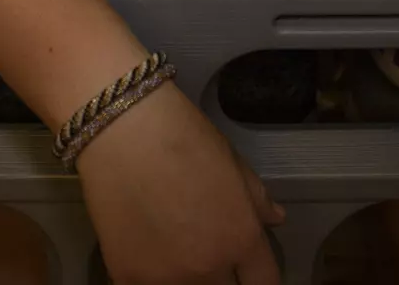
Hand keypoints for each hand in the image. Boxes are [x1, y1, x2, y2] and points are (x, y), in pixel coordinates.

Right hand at [78, 85, 282, 283]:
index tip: (246, 269)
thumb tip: (275, 220)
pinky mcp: (127, 278)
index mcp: (242, 239)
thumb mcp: (232, 163)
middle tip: (205, 252)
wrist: (122, 130)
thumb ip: (257, 200)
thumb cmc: (184, 137)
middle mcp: (210, 268)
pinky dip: (150, 279)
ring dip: (187, 280)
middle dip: (224, 278)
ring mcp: (166, 278)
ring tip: (175, 252)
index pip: (265, 283)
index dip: (258, 278)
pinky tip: (145, 258)